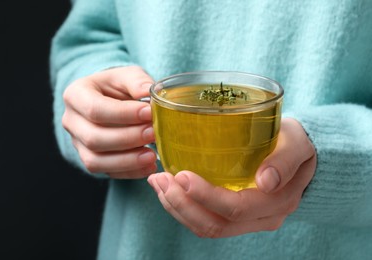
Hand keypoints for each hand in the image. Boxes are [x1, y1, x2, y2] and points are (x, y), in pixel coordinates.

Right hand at [62, 66, 156, 178]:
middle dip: (127, 138)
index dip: (123, 114)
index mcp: (76, 95)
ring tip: (152, 155)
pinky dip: (129, 172)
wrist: (112, 101)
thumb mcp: (128, 75)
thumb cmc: (119, 87)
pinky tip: (149, 166)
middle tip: (154, 133)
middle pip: (94, 138)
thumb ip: (138, 81)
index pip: (95, 109)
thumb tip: (149, 92)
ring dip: (127, 160)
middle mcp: (71, 121)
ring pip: (96, 161)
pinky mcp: (90, 160)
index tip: (149, 113)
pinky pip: (107, 172)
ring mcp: (78, 144)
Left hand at [147, 118, 315, 237]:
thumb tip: (266, 181)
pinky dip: (182, 208)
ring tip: (158, 181)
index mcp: (277, 201)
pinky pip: (205, 220)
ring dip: (176, 208)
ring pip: (206, 226)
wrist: (297, 155)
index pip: (236, 209)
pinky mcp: (234, 216)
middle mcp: (262, 217)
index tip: (181, 175)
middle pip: (215, 224)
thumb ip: (285, 160)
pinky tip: (168, 189)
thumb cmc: (294, 143)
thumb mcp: (297, 143)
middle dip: (182, 204)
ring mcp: (247, 220)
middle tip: (161, 178)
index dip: (206, 196)